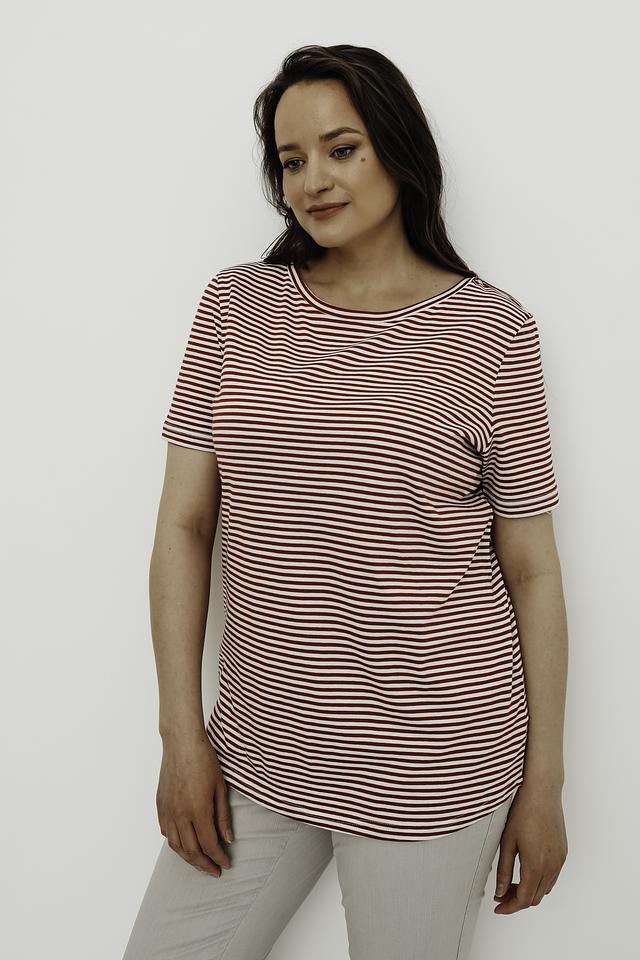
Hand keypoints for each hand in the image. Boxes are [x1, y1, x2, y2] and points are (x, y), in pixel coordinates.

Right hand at [156, 734, 233, 876]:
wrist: (181, 742)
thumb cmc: (204, 760)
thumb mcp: (220, 787)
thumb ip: (223, 816)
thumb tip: (228, 839)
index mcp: (198, 810)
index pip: (209, 845)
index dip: (218, 858)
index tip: (226, 865)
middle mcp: (180, 815)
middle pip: (191, 851)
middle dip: (204, 864)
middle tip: (214, 871)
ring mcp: (167, 811)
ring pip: (176, 845)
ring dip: (188, 858)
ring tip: (200, 862)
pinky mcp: (160, 805)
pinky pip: (166, 832)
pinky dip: (175, 843)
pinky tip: (184, 844)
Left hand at [493, 782, 567, 913]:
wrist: (542, 792)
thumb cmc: (522, 812)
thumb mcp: (507, 842)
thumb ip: (503, 870)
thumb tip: (499, 891)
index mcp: (536, 865)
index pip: (523, 899)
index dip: (509, 907)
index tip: (498, 906)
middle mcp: (552, 866)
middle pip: (535, 897)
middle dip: (517, 900)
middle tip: (501, 895)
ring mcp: (560, 860)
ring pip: (545, 889)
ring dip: (529, 891)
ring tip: (510, 884)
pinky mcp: (563, 853)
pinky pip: (552, 876)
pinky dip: (539, 881)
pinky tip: (526, 872)